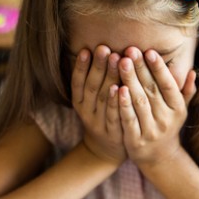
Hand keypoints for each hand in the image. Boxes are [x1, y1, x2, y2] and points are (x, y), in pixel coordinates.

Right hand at [71, 45, 125, 165]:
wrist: (108, 150)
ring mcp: (99, 123)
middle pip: (91, 87)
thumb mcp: (93, 100)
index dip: (81, 66)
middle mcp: (87, 112)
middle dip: (98, 66)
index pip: (77, 82)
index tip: (87, 49)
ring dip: (109, 77)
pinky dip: (116, 101)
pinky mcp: (113, 133)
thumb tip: (101, 48)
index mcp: (80, 102)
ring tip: (115, 59)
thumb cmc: (104, 116)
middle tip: (104, 48)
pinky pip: (114, 115)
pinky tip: (121, 87)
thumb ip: (96, 79)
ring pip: (103, 98)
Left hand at [117, 47, 196, 167]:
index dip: (159, 68)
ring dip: (130, 81)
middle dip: (140, 69)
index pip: (168, 85)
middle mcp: (166, 119)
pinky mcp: (136, 141)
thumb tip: (192, 72)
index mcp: (178, 108)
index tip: (150, 51)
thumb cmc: (167, 126)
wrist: (159, 158)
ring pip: (139, 102)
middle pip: (151, 90)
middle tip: (130, 50)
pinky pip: (128, 119)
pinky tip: (116, 88)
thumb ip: (186, 91)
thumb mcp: (180, 110)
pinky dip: (123, 104)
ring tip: (121, 62)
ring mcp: (151, 131)